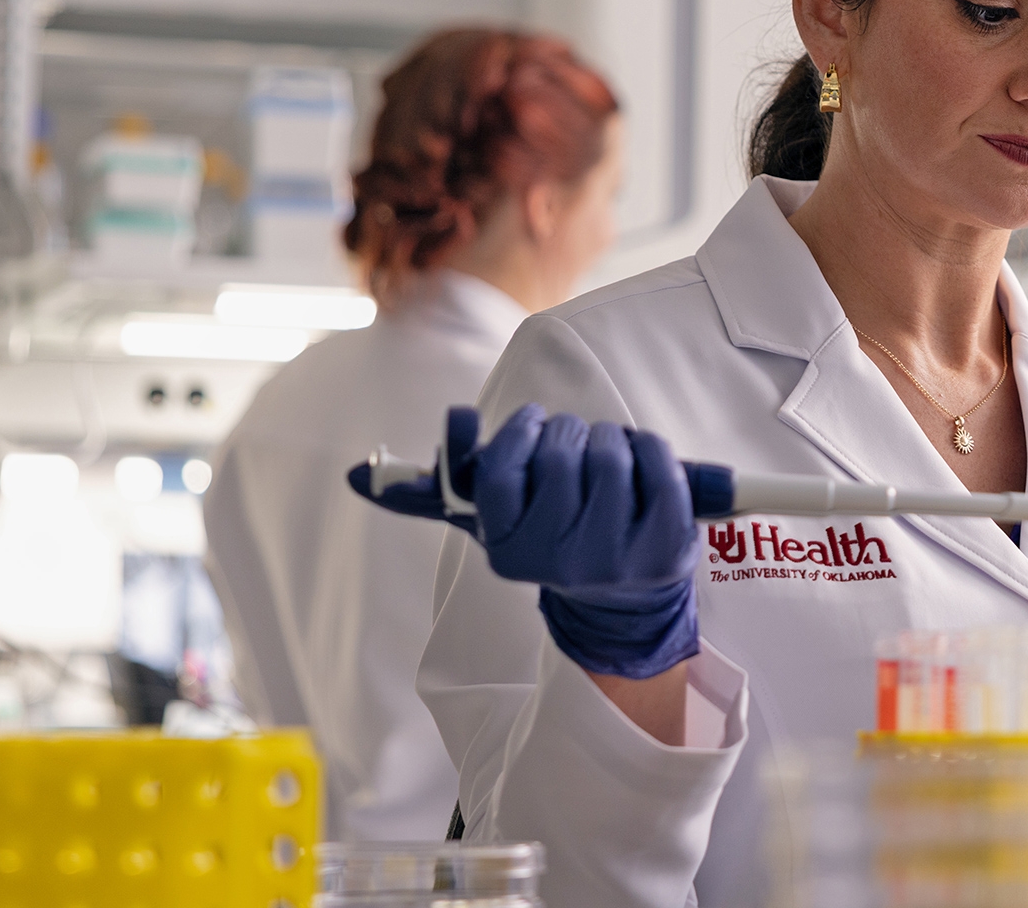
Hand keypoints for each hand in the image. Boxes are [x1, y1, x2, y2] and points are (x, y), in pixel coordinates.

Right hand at [349, 404, 699, 679]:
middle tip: (570, 439)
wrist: (621, 603)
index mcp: (509, 552)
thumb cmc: (550, 540)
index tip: (530, 423)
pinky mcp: (668, 549)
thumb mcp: (492, 523)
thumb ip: (430, 495)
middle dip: (566, 431)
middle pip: (560, 456)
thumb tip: (359, 476)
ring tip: (604, 451)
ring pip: (610, 456)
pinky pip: (660, 467)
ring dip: (607, 437)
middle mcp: (560, 564)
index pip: (497, 472)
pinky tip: (639, 458)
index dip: (517, 433)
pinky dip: (650, 447)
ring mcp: (618, 559)